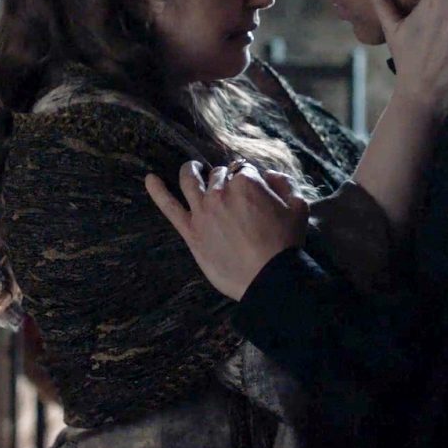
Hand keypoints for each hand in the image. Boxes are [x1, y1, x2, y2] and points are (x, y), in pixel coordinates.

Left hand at [145, 162, 308, 300]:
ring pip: (190, 181)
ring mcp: (203, 211)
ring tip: (192, 169)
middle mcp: (221, 192)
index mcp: (246, 182)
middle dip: (224, 178)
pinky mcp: (191, 232)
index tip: (251, 187)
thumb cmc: (285, 243)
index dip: (248, 177)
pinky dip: (158, 191)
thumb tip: (269, 175)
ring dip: (190, 171)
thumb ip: (285, 183)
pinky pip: (169, 207)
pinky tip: (149, 180)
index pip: (243, 169)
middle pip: (218, 175)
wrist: (268, 278)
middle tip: (229, 190)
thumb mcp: (298, 207)